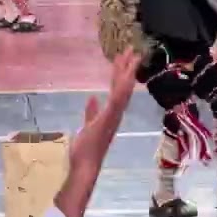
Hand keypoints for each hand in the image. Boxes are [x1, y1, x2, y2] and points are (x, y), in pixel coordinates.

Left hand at [54, 49, 138, 216]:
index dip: (121, 73)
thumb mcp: (87, 126)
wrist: (85, 165)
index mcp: (111, 114)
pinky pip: (117, 101)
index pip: (118, 89)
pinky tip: (126, 77)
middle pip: (124, 86)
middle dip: (127, 68)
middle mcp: (116, 113)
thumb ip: (91, 112)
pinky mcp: (108, 119)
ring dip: (128, 73)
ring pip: (124, 90)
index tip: (124, 57)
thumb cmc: (85, 150)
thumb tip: (92, 98)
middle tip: (131, 50)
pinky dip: (123, 88)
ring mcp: (114, 116)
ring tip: (132, 57)